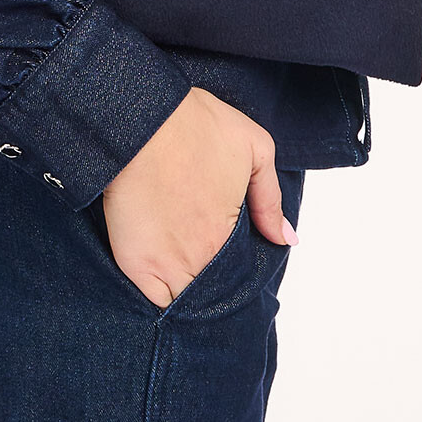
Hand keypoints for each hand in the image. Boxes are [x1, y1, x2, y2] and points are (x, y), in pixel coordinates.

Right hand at [99, 87, 297, 307]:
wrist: (141, 118)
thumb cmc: (195, 124)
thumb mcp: (254, 148)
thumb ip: (270, 199)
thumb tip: (286, 238)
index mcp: (229, 234)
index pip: (238, 276)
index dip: (233, 273)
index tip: (226, 262)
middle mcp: (200, 257)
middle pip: (210, 292)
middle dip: (210, 287)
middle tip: (201, 265)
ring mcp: (165, 264)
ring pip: (182, 302)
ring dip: (184, 293)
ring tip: (180, 272)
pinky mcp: (134, 262)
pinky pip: (152, 300)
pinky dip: (157, 296)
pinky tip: (158, 277)